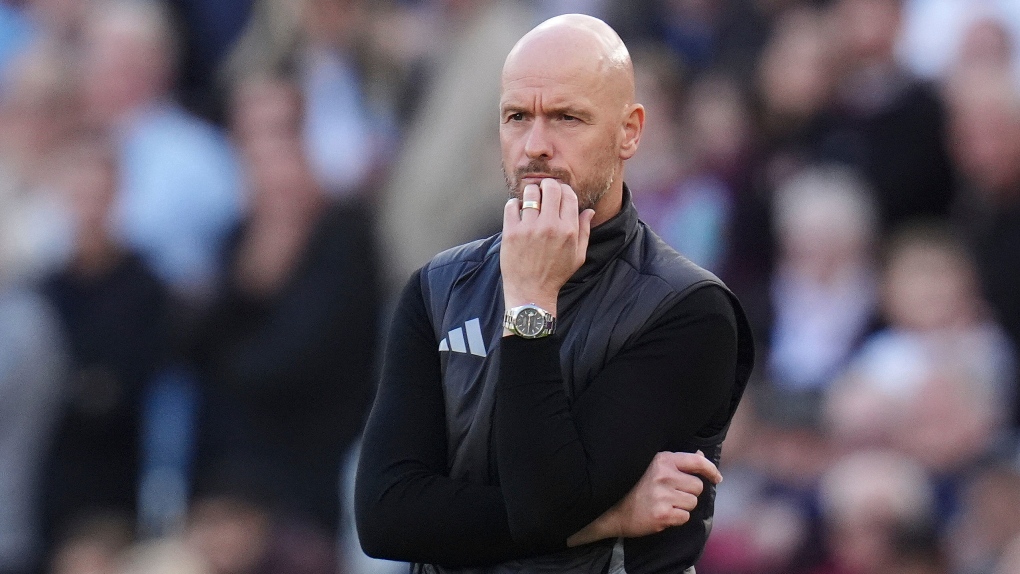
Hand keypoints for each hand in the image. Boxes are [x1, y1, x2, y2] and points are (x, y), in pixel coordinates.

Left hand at [501, 179, 595, 317]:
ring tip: (530, 200)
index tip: (559, 193)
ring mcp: (529, 228)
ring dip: (531, 193)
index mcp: (568, 230)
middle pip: (550, 187)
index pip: (568, 195)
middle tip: (544, 191)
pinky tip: (518, 210)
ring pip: (530, 192)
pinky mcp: (511, 232)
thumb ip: (584, 231)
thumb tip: (589, 211)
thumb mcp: (578, 256)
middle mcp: (550, 226)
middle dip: (548, 185)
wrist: (531, 292)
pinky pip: (511, 205)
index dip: (564, 190)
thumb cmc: (555, 275)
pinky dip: (514, 204)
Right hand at [567, 451, 721, 545]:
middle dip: (689, 492)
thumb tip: (701, 455)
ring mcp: (663, 495)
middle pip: (697, 486)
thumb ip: (676, 462)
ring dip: (682, 506)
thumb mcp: (651, 465)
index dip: (711, 470)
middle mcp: (664, 475)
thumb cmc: (632, 486)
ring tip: (663, 504)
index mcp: (662, 459)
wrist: (610, 510)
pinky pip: (684, 517)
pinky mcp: (662, 514)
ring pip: (692, 503)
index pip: (697, 461)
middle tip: (671, 495)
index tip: (717, 478)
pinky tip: (661, 514)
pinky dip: (676, 518)